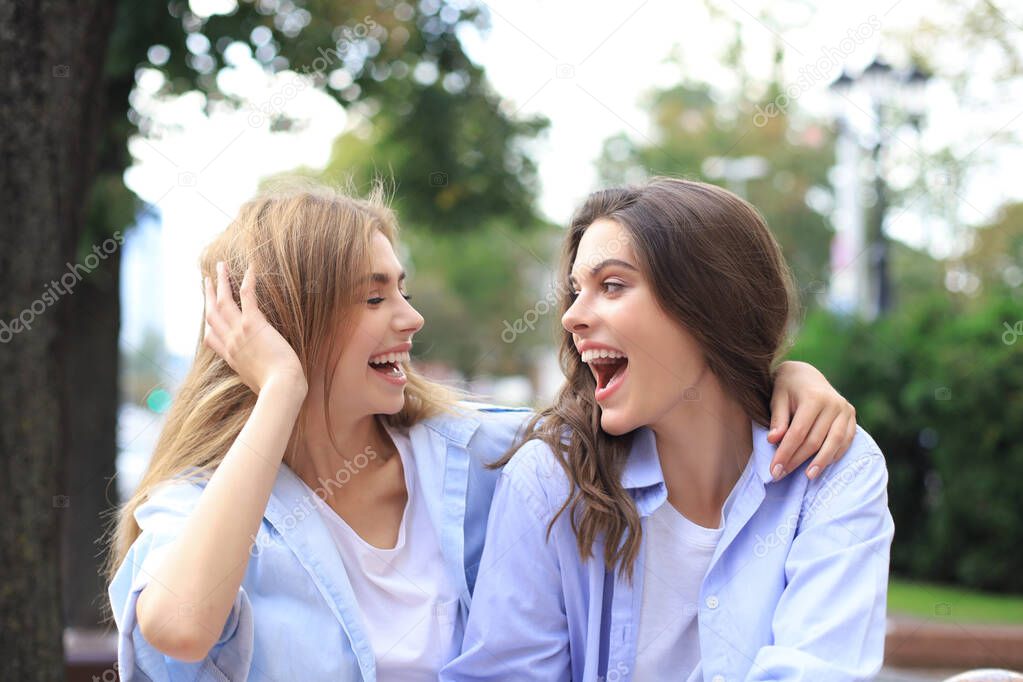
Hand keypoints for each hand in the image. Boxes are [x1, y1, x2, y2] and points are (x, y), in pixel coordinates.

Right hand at [203, 261, 307, 396]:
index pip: (211, 339)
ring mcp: (240, 332)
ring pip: (223, 301)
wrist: (281, 389)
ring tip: (220, 266)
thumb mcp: (256, 385)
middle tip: (207, 280)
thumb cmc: (277, 391)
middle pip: (212, 314)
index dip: (207, 325)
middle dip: (209, 295)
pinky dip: (247, 280)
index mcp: (231, 358)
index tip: (206, 314)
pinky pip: (247, 296)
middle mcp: (231, 343)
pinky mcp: (254, 324)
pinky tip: (249, 267)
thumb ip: (253, 376)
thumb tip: (261, 380)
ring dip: (221, 281)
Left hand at [767, 360, 856, 480]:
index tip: (774, 469)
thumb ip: (777, 419)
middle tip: (782, 475)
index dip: (786, 453)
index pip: (798, 432)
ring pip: (834, 442)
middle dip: (797, 460)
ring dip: (820, 462)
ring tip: (808, 476)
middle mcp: (833, 403)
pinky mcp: (851, 416)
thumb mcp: (777, 398)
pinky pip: (846, 440)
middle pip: (815, 440)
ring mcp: (845, 410)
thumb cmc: (787, 388)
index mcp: (813, 397)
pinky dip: (835, 454)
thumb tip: (773, 441)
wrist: (806, 374)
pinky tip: (823, 465)